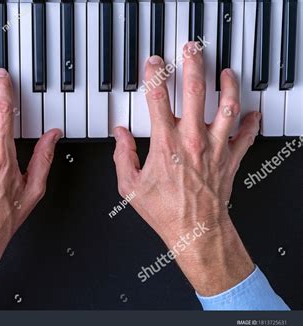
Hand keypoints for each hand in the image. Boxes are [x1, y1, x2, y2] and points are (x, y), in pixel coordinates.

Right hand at [113, 42, 258, 295]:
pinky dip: (251, 121)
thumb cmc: (166, 211)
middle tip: (192, 50)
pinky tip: (250, 111)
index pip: (157, 98)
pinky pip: (246, 134)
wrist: (196, 230)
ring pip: (226, 106)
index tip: (154, 64)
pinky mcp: (231, 158)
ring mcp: (215, 147)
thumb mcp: (130, 186)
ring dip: (227, 85)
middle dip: (193, 64)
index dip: (154, 75)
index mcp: (165, 144)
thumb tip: (120, 135)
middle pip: (195, 91)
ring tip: (225, 73)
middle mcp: (192, 140)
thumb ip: (122, 156)